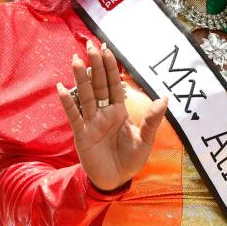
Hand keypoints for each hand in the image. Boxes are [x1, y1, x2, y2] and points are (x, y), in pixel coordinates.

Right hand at [56, 41, 167, 191]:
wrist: (115, 180)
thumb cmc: (131, 159)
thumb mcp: (146, 140)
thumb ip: (153, 120)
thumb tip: (165, 98)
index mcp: (120, 111)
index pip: (114, 84)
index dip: (110, 67)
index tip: (107, 48)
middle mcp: (104, 113)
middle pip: (98, 85)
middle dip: (95, 66)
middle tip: (90, 45)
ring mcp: (91, 122)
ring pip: (86, 96)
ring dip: (81, 79)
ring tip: (76, 60)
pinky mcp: (81, 135)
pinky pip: (74, 116)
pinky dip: (67, 103)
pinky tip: (61, 88)